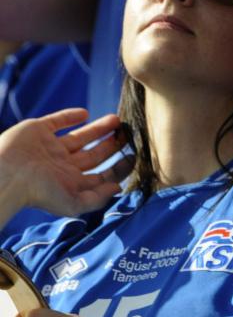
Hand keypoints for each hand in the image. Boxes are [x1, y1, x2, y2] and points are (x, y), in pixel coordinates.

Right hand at [0, 110, 130, 218]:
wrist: (7, 174)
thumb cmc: (38, 192)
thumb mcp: (72, 203)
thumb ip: (97, 198)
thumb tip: (118, 189)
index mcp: (70, 182)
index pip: (101, 174)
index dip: (118, 167)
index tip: (135, 156)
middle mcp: (61, 165)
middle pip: (93, 154)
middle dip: (112, 145)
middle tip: (129, 133)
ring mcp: (49, 147)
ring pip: (79, 136)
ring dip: (98, 128)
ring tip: (116, 120)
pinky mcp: (36, 131)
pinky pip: (56, 121)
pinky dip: (70, 116)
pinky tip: (85, 113)